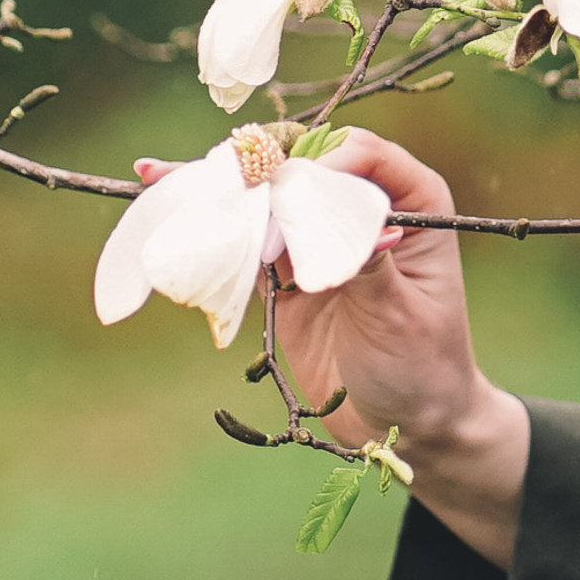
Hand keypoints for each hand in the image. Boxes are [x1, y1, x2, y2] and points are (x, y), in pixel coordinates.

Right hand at [137, 128, 526, 567]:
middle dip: (253, 166)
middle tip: (204, 172)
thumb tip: (318, 214)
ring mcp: (321, 237)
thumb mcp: (396, 314)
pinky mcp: (287, 273)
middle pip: (303, 166)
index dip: (320, 165)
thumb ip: (359, 262)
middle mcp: (366, 207)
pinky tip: (169, 211)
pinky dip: (212, 230)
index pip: (362, 155)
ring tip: (158, 175)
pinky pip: (248, 242)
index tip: (289, 194)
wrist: (406, 424)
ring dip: (217, 191)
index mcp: (414, 201)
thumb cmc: (421, 365)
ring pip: (268, 199)